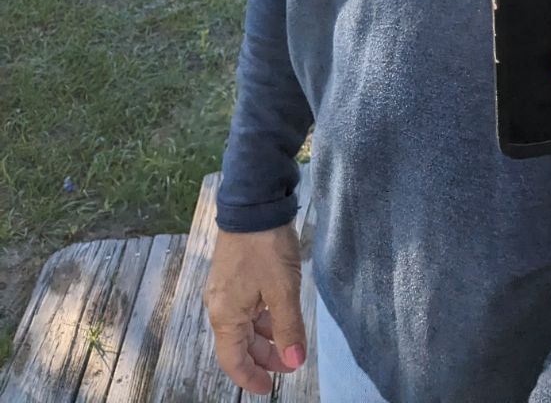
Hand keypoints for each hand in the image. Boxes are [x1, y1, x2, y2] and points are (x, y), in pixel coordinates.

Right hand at [205, 223, 307, 395]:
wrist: (253, 202)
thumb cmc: (266, 247)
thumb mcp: (283, 290)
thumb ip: (289, 329)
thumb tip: (294, 362)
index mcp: (225, 315)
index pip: (233, 361)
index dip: (251, 377)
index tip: (270, 388)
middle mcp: (220, 306)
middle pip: (239, 344)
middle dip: (264, 357)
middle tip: (290, 361)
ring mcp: (225, 289)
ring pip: (244, 325)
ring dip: (265, 336)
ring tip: (290, 339)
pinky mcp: (233, 274)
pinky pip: (246, 307)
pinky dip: (262, 317)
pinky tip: (280, 313)